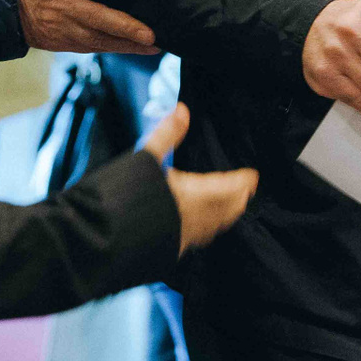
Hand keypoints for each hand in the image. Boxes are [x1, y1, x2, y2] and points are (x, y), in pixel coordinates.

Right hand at [12, 0, 158, 54]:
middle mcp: (65, 6)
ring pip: (100, 39)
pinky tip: (136, 49)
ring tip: (154, 44)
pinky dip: (115, 49)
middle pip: (100, 18)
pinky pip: (93, 47)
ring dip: (128, 44)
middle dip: (127, 27)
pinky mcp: (64, 42)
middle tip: (153, 32)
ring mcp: (65, 27)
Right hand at [141, 104, 258, 254]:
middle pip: (225, 208)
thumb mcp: (146, 158)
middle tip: (247, 191)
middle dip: (238, 199)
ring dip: (226, 215)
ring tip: (231, 208)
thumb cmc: (126, 196)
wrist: (107, 239)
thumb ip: (167, 134)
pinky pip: (199, 238)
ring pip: (214, 225)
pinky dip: (208, 229)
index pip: (227, 186)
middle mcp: (195, 217)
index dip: (241, 181)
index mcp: (194, 193)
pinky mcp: (172, 250)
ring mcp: (184, 237)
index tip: (253, 177)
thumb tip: (183, 110)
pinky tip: (201, 229)